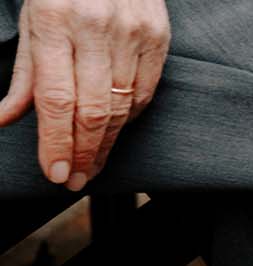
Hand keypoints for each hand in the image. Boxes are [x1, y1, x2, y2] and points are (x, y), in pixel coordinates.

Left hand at [0, 0, 169, 189]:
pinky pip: (144, 94)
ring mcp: (131, 31)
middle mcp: (94, 25)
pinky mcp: (157, 36)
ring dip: (105, 144)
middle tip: (75, 179)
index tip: (57, 172)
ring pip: (121, 108)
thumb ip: (25, 74)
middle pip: (92, 110)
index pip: (56, 98)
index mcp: (53, 17)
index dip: (57, 142)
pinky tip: (112, 132)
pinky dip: (127, 119)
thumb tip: (4, 118)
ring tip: (92, 166)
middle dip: (83, 152)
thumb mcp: (33, 18)